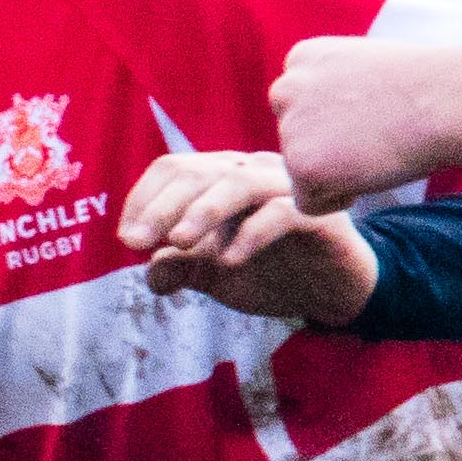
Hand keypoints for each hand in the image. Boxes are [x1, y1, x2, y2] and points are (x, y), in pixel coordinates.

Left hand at [117, 148, 376, 324]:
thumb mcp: (214, 274)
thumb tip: (151, 273)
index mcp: (223, 177)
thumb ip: (180, 267)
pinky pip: (282, 212)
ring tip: (178, 243)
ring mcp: (288, 189)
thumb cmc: (271, 272)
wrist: (333, 291)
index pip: (174, 169)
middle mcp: (253, 172)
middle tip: (136, 242)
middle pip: (200, 172)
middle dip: (161, 207)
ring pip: (239, 183)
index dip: (143, 199)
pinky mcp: (319, 214)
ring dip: (202, 211)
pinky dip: (251, 234)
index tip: (127, 238)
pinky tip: (229, 260)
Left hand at [267, 28, 461, 210]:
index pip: (299, 109)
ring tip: (378, 150)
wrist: (453, 102)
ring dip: (338, 174)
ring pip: (302, 172)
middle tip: (378, 136)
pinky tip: (371, 174)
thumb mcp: (366, 69)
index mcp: (302, 58)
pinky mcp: (301, 164)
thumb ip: (331, 89)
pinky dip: (339, 200)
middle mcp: (286, 87)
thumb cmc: (426, 88)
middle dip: (330, 149)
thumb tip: (320, 122)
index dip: (337, 122)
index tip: (374, 113)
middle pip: (296, 141)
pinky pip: (308, 203)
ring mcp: (290, 126)